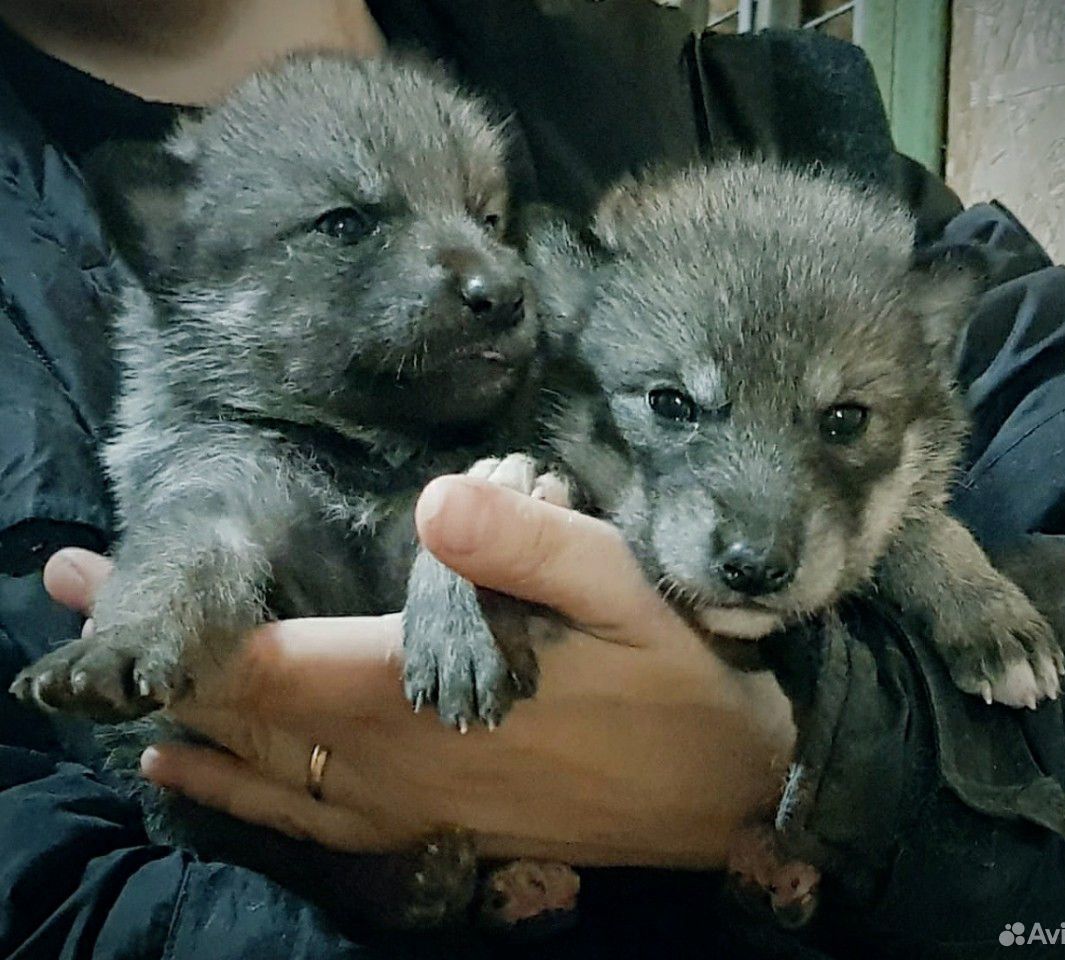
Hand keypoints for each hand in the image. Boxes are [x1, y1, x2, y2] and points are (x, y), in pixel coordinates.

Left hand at [44, 477, 795, 867]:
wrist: (728, 791)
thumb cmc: (680, 676)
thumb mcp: (628, 587)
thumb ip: (533, 543)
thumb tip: (437, 497)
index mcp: (424, 691)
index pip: (269, 660)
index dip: (177, 622)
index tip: (92, 577)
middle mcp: (395, 758)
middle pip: (244, 715)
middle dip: (151, 662)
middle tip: (68, 598)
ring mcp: (408, 803)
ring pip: (261, 775)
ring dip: (180, 727)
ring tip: (110, 700)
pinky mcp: (432, 827)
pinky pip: (307, 820)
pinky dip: (238, 797)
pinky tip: (198, 779)